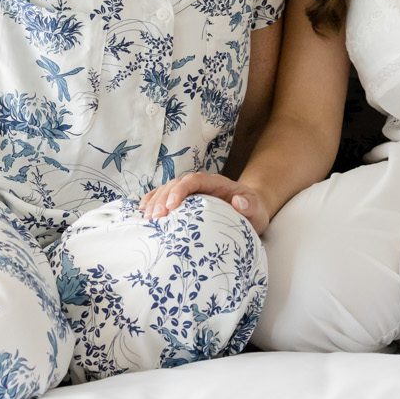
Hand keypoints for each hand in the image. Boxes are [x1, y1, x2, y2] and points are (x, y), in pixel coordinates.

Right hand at [141, 171, 270, 234]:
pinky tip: (142, 213)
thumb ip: (250, 206)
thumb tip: (239, 201)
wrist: (250, 210)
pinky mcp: (183, 202)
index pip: (194, 180)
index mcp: (215, 183)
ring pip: (166, 190)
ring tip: (147, 218)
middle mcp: (199, 184)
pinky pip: (164, 198)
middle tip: (155, 217)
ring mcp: (190, 192)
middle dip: (163, 198)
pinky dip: (152, 202)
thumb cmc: (253, 210)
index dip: (180, 190)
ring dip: (155, 202)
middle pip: (176, 185)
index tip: (172, 206)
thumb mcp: (257, 210)